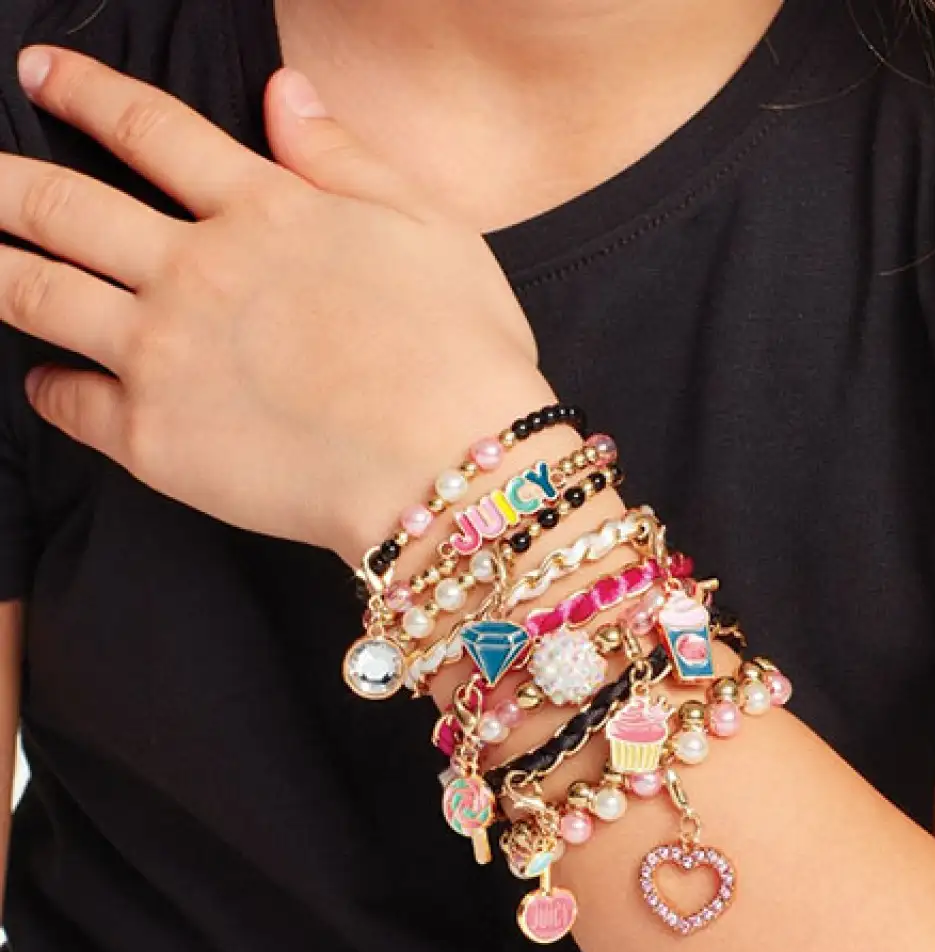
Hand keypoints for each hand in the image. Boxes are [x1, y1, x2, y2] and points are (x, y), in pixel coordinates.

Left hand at [0, 48, 552, 562]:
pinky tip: (47, 381)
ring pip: (37, 293)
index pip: (148, 130)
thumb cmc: (461, 350)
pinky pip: (70, 402)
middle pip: (62, 204)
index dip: (87, 92)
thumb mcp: (430, 226)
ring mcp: (163, 355)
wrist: (452, 467)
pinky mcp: (154, 440)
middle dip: (1, 179)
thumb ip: (346, 157)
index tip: (40, 72)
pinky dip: (47, 387)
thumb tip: (284, 91)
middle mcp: (193, 271)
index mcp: (262, 210)